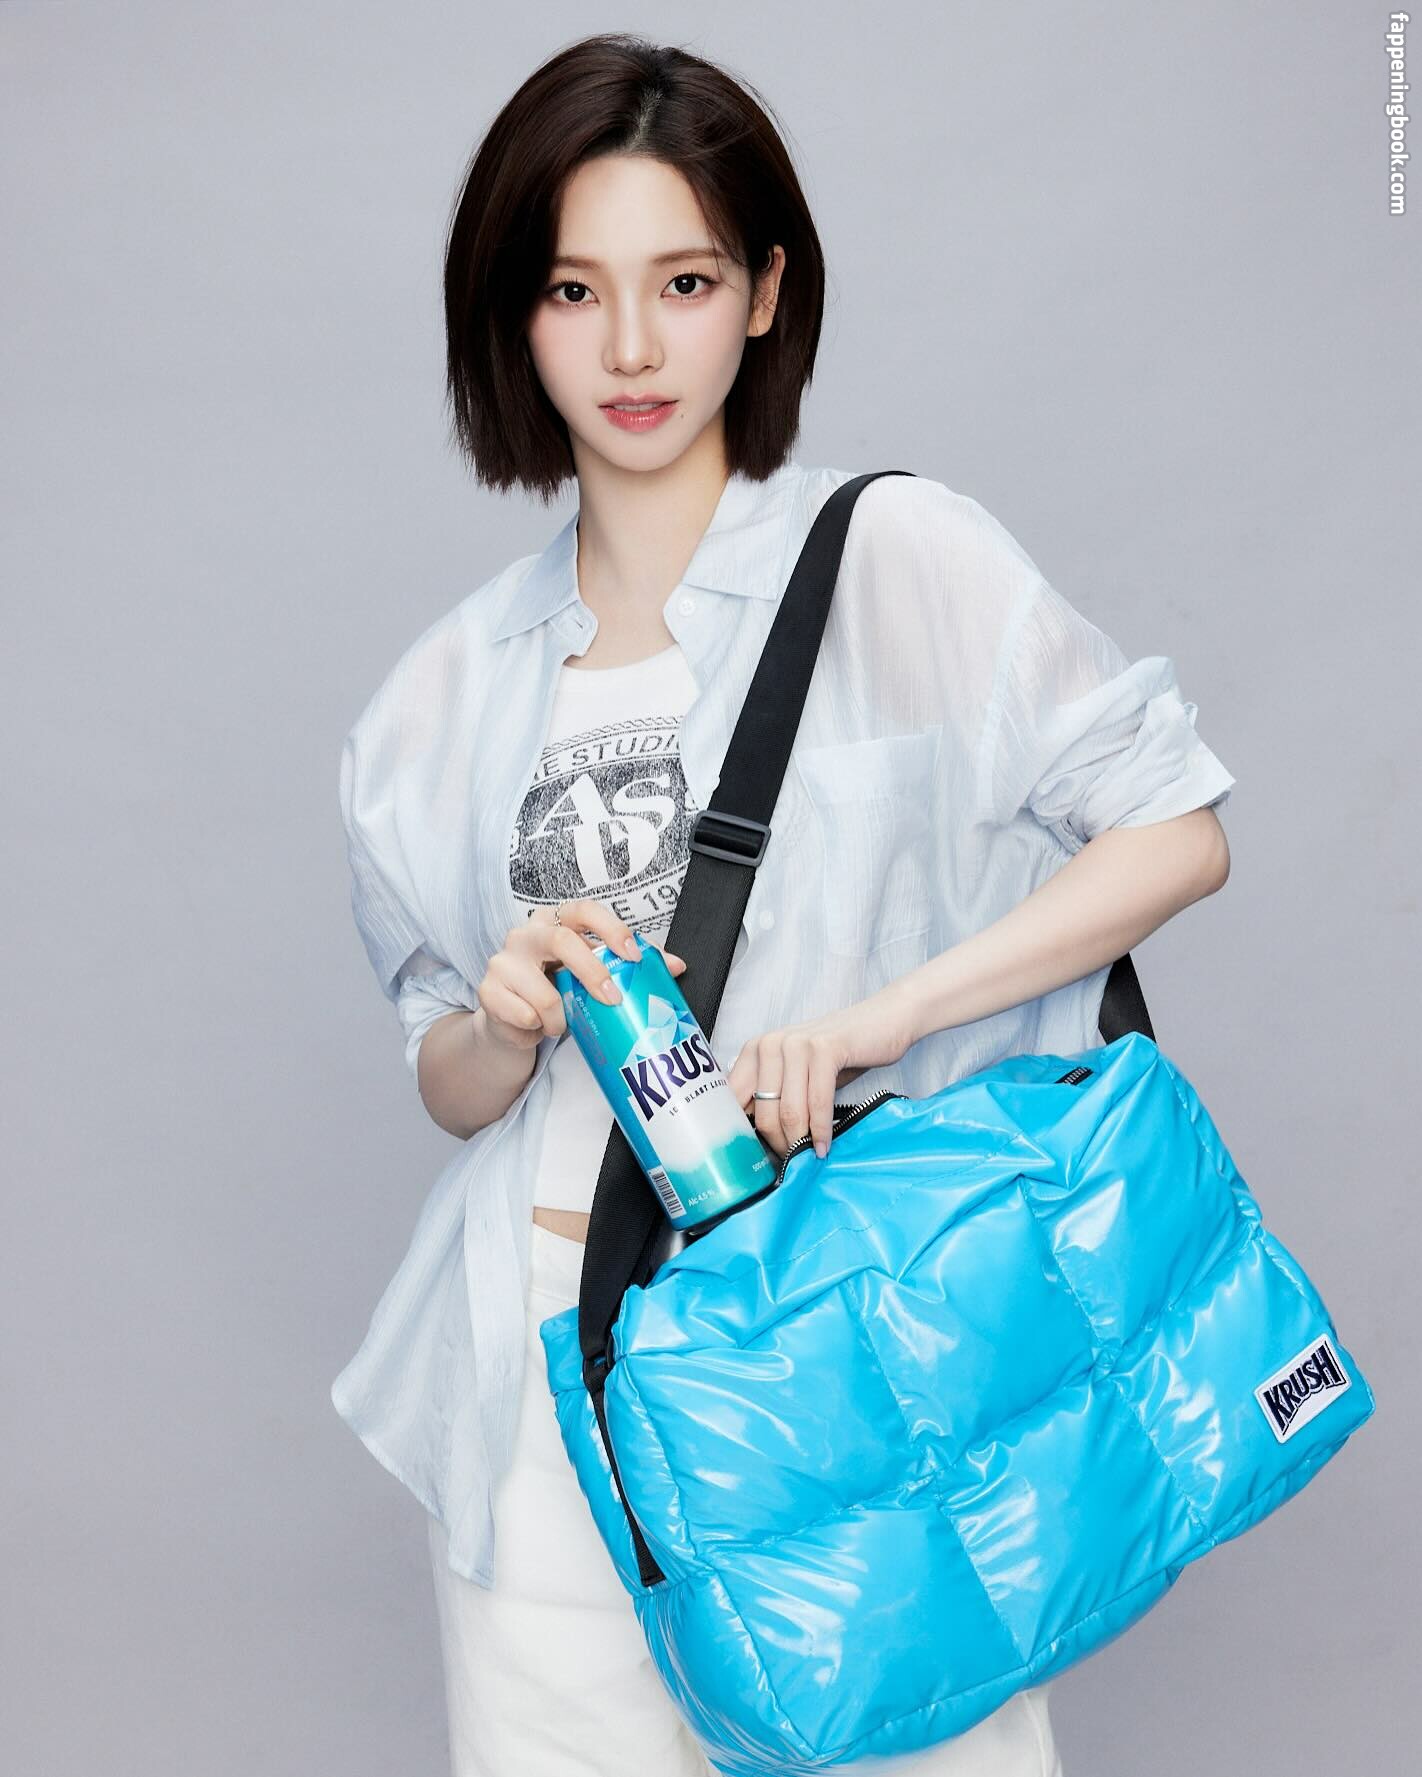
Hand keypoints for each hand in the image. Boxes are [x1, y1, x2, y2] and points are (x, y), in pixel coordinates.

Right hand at [479, 899, 686, 1050]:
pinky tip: (534, 1026)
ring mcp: (503, 960)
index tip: (633, 956)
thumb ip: (629, 967)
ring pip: (541, 990)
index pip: (584, 910)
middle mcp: (527, 934)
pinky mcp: (488, 990)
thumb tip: (677, 967)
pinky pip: (523, 1013)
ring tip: (562, 1024)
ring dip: (560, 1016)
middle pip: (562, 940)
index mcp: (556, 922)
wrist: (513, 1023)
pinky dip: (536, 1027)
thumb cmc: (556, 990)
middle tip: (612, 999)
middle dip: (592, 971)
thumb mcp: (592, 975)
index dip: (611, 929)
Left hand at [724, 990, 915, 1159]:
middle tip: (793, 1160)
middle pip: (763, 1113)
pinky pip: (818, 1102)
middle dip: (779, 1145)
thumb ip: (773, 1096)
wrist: (882, 1021)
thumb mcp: (797, 1073)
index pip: (734, 1101)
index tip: (759, 1160)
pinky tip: (824, 1146)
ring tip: (808, 1156)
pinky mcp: (824, 1049)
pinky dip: (821, 1130)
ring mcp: (796, 1045)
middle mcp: (770, 1044)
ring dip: (799, 1141)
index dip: (744, 1135)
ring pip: (789, 1111)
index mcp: (755, 1050)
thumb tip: (756, 1142)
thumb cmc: (838, 1054)